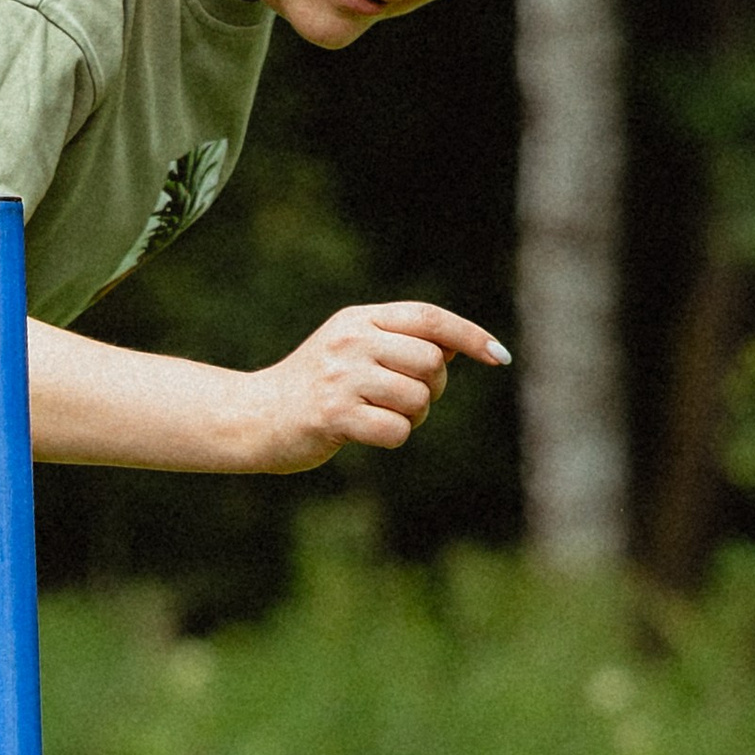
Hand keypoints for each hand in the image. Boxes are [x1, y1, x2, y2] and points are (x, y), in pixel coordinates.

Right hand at [237, 300, 509, 473]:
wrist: (255, 416)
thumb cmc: (314, 388)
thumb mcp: (352, 350)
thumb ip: (398, 343)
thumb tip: (458, 349)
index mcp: (358, 319)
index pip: (428, 318)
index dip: (469, 336)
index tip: (499, 357)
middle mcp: (350, 340)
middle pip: (431, 363)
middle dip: (432, 389)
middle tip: (404, 401)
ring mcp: (341, 376)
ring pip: (417, 399)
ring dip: (411, 417)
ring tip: (380, 417)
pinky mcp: (334, 414)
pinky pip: (396, 430)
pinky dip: (392, 437)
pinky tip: (364, 434)